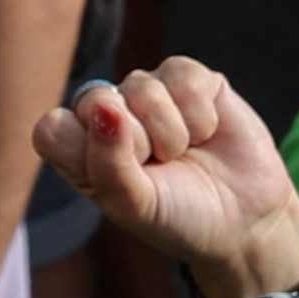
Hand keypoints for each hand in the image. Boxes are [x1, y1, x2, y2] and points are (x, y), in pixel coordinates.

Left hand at [38, 59, 298, 297]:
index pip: (54, 128)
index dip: (90, 152)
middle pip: (94, 99)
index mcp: (81, 147)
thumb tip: (105, 107)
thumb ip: (109, 164)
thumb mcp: (135, 205)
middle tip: (159, 167)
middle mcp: (109, 114)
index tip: (124, 178)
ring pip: (142, 86)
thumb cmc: (179, 217)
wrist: (245, 221)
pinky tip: (206, 133)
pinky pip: (183, 75)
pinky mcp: (191, 79)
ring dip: (171, 133)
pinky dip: (199, 115)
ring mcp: (149, 93)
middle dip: (135, 142)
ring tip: (183, 153)